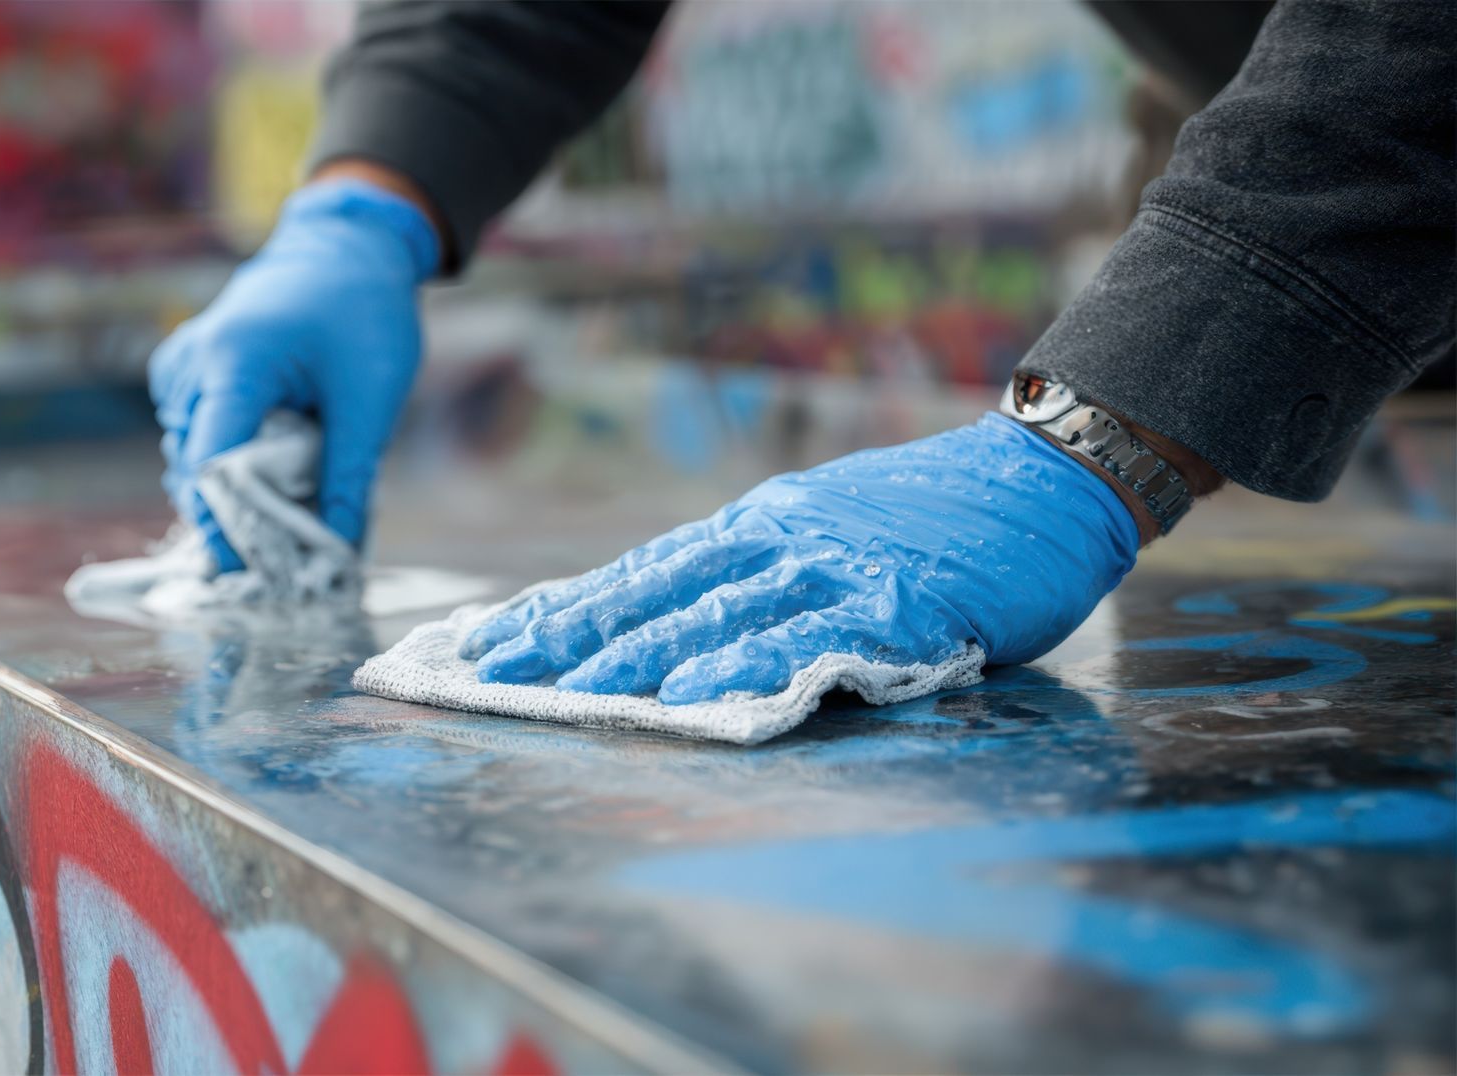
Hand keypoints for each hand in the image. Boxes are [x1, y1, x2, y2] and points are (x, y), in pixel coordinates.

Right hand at [149, 178, 438, 569]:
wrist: (345, 249)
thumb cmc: (361, 312)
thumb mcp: (369, 401)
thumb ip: (348, 478)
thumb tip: (338, 553)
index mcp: (234, 363)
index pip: (211, 467)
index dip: (226, 529)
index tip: (251, 577)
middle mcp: (190, 366)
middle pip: (197, 471)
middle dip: (242, 517)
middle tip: (297, 550)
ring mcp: (180, 369)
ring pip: (195, 460)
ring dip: (240, 489)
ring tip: (299, 489)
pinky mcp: (186, 375)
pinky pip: (199, 438)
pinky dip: (234, 460)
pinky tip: (279, 458)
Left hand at [462, 414, 1141, 703]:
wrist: (1046, 475)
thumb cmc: (939, 516)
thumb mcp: (831, 529)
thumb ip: (763, 573)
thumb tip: (683, 620)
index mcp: (760, 525)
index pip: (643, 570)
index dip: (565, 607)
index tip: (494, 638)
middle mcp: (779, 538)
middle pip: (656, 590)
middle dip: (569, 635)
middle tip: (493, 672)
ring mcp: (832, 566)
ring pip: (712, 611)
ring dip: (634, 653)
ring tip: (566, 690)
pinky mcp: (891, 600)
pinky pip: (805, 638)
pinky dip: (743, 664)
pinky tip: (693, 693)